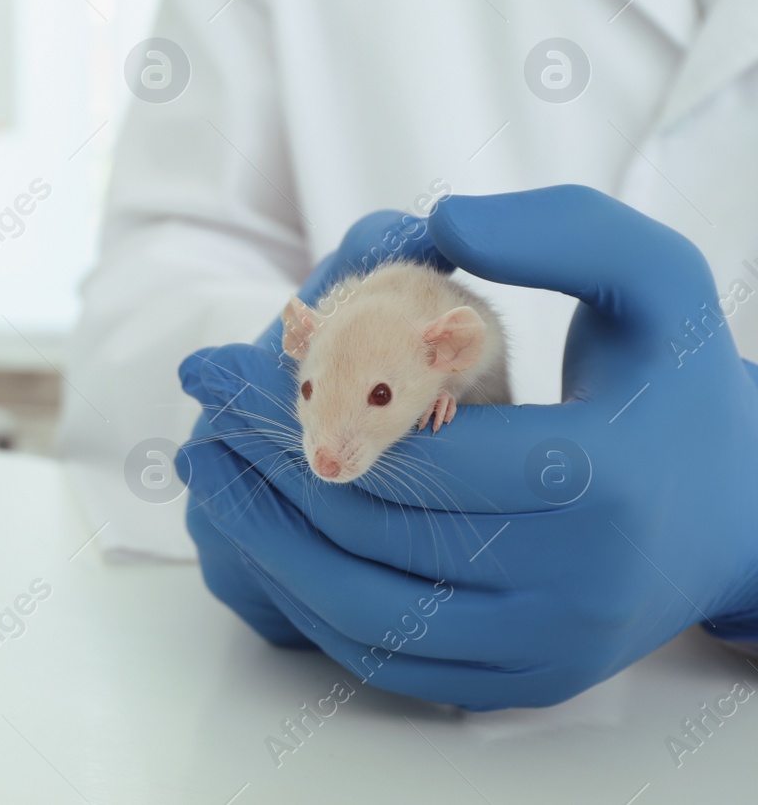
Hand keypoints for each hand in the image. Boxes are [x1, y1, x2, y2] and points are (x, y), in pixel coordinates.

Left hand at [178, 185, 757, 709]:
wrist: (736, 511)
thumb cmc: (673, 383)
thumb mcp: (652, 279)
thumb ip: (560, 231)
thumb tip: (440, 222)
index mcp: (603, 477)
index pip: (419, 453)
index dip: (304, 408)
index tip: (218, 367)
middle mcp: (576, 582)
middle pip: (378, 535)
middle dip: (270, 470)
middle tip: (200, 417)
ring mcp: (546, 647)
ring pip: (366, 611)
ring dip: (267, 542)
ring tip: (207, 473)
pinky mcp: (522, 682)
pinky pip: (388, 657)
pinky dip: (310, 600)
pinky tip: (265, 535)